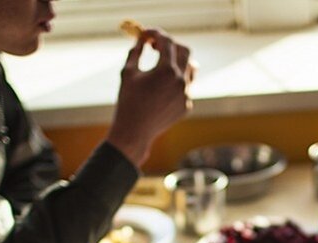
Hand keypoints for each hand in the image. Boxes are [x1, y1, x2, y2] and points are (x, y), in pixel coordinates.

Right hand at [107, 29, 193, 166]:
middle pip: (185, 51)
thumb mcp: (128, 72)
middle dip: (171, 45)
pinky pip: (186, 87)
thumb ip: (136, 51)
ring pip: (190, 69)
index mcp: (166, 70)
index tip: (147, 35)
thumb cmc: (127, 101)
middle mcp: (181, 81)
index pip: (167, 42)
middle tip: (156, 47)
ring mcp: (186, 94)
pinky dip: (176, 81)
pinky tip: (161, 89)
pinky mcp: (186, 105)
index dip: (156, 35)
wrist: (134, 132)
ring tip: (162, 65)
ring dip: (177, 63)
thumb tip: (141, 39)